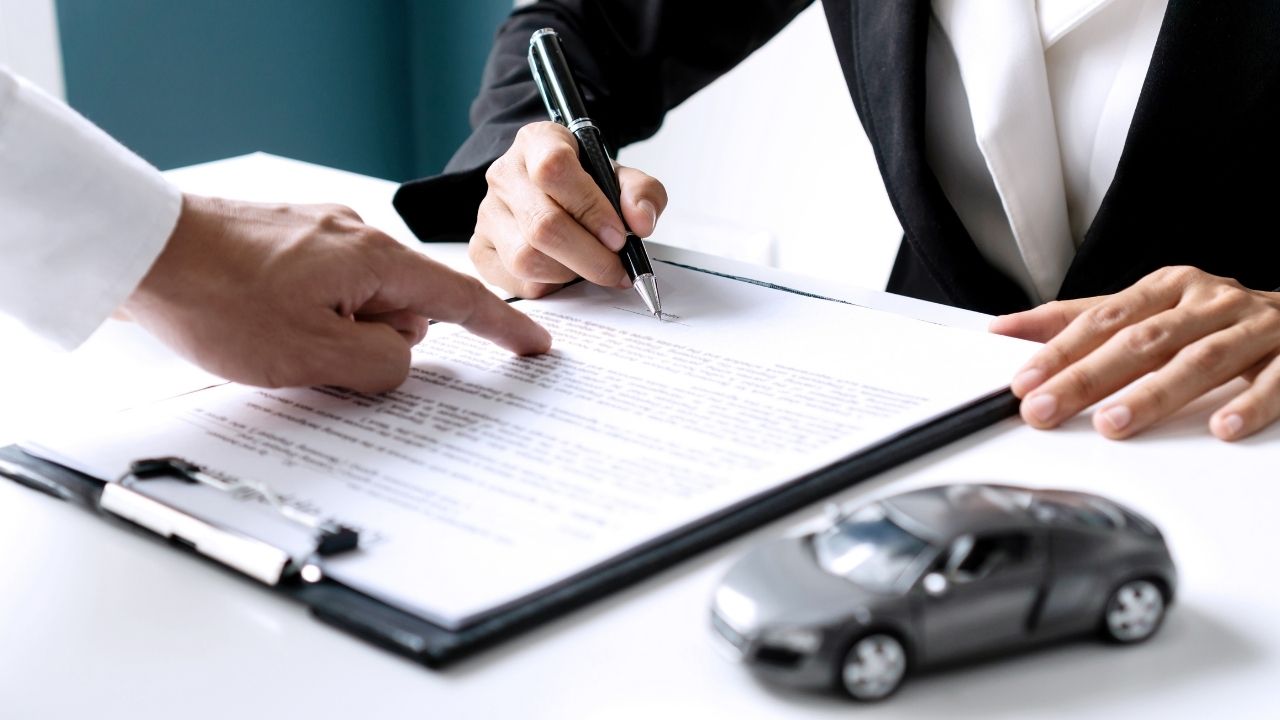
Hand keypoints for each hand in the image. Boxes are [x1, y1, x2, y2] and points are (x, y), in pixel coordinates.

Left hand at [119, 194, 550, 391]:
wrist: (137, 250)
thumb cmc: (217, 299)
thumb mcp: (313, 357)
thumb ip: (382, 366)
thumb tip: (403, 360)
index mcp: (374, 261)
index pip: (460, 299)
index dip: (503, 329)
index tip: (535, 347)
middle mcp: (354, 237)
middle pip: (402, 309)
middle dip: (378, 346)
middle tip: (323, 365)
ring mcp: (318, 235)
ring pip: (358, 303)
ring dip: (336, 334)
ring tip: (277, 344)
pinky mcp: (286, 241)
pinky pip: (324, 290)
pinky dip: (311, 317)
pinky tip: (265, 328)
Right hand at [471, 121, 667, 296]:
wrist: (555, 196)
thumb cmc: (587, 186)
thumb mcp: (621, 178)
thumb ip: (643, 193)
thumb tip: (640, 223)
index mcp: (537, 142)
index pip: (554, 169)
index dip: (591, 208)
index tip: (619, 235)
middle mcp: (504, 174)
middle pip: (542, 224)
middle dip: (590, 257)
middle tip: (617, 269)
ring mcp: (487, 213)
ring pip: (526, 258)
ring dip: (570, 274)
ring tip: (591, 268)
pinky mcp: (480, 249)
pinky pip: (514, 282)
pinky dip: (548, 287)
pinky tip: (564, 275)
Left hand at [990, 266, 1279, 440]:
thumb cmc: (1215, 318)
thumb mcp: (1148, 309)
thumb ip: (1080, 320)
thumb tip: (1006, 328)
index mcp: (1168, 288)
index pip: (1103, 320)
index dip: (1060, 351)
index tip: (1025, 382)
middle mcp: (1209, 302)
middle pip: (1141, 341)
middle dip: (1089, 377)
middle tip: (1047, 408)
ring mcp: (1254, 328)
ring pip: (1199, 359)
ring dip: (1154, 393)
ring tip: (1113, 422)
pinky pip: (1275, 380)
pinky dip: (1248, 403)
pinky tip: (1221, 426)